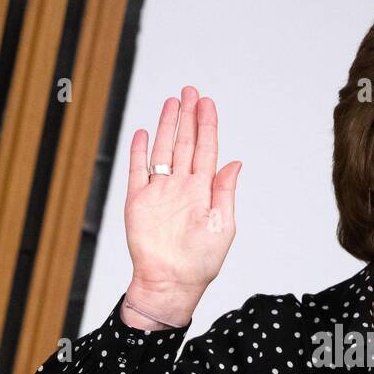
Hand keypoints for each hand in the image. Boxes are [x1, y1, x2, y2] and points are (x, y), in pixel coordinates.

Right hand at [123, 85, 241, 326]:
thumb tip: (235, 162)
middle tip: (190, 90)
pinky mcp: (138, 201)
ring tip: (171, 102)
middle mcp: (181, 186)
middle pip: (184, 142)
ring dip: (166, 126)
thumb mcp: (223, 226)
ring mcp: (159, 191)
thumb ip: (225, 191)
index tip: (208, 102)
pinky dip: (139, 151)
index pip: (207, 149)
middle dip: (188, 116)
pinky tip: (143, 132)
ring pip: (162, 150)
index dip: (208, 125)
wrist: (170, 282)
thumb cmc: (200, 261)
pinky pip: (138, 170)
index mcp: (204, 190)